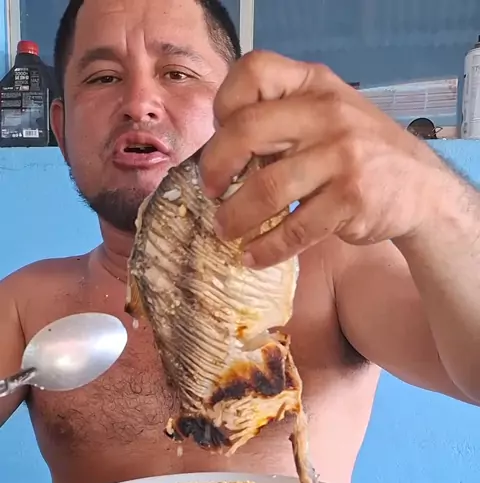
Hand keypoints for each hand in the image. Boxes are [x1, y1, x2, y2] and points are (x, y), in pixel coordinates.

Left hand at [199, 51, 446, 267]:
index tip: (219, 139)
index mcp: (315, 84)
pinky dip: (266, 248)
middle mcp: (327, 113)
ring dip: (235, 217)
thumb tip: (219, 155)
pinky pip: (294, 229)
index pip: (254, 73)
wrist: (421, 188)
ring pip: (265, 189)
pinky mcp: (350, 200)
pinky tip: (252, 256)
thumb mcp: (329, 115)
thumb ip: (283, 120)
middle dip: (215, 168)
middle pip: (246, 131)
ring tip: (225, 230)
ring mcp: (341, 156)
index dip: (224, 106)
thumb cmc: (360, 152)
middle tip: (210, 192)